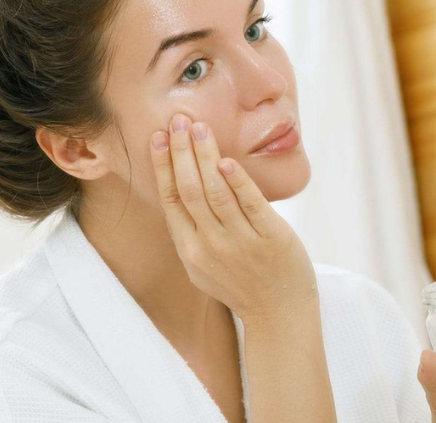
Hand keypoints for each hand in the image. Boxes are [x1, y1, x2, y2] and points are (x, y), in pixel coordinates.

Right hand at [149, 113, 317, 324]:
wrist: (279, 315)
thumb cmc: (241, 285)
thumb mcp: (203, 267)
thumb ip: (192, 234)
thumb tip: (182, 192)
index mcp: (190, 251)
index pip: (170, 199)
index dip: (162, 166)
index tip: (156, 138)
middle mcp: (210, 246)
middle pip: (189, 190)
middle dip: (180, 151)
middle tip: (177, 119)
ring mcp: (241, 242)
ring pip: (215, 192)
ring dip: (205, 157)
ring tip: (199, 128)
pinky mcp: (271, 238)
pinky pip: (250, 204)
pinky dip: (237, 181)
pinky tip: (226, 161)